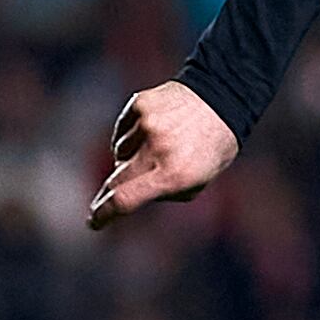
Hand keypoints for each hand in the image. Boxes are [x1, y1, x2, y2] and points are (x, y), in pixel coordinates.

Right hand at [89, 81, 238, 230]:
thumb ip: (164, 192)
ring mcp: (147, 124)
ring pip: (119, 153)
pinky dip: (132, 136)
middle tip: (102, 204)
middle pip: (116, 179)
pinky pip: (122, 130)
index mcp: (175, 174)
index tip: (94, 221)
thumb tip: (128, 195)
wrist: (224, 98)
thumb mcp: (199, 180)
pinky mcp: (140, 104)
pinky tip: (153, 131)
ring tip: (159, 148)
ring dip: (130, 157)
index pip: (125, 198)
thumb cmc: (213, 147)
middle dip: (108, 194)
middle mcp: (158, 149)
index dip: (104, 213)